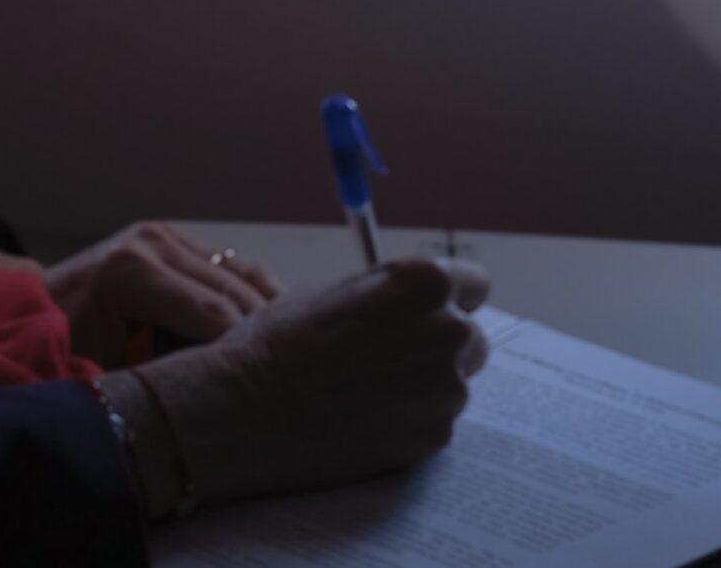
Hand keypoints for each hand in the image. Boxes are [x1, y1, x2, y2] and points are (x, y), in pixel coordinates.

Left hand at [46, 222, 282, 366]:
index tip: (277, 388)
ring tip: (298, 350)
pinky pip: (230, 263)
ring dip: (273, 308)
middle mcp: (153, 242)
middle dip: (268, 332)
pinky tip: (278, 323)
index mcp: (131, 272)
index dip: (247, 352)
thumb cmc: (58, 350)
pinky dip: (256, 291)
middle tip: (300, 373)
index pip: (215, 314)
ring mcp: (165, 234)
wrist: (28, 308)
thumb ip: (152, 377)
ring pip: (242, 270)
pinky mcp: (172, 237)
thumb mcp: (99, 370)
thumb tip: (211, 400)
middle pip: (235, 290)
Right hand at [106, 257, 490, 513]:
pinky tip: (365, 419)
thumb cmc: (279, 342)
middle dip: (439, 344)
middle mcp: (448, 332)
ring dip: (424, 385)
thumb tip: (407, 310)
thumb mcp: (339, 292)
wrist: (246, 410)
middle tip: (392, 357)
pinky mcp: (433, 438)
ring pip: (452, 383)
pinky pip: (434, 422)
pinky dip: (410, 421)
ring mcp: (445, 389)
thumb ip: (390, 298)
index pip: (474, 284)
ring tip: (367, 392)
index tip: (429, 311)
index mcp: (425, 283)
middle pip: (469, 337)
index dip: (450, 298)